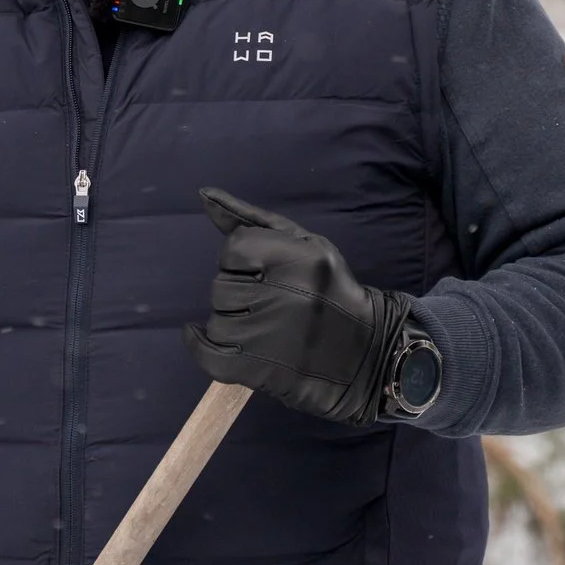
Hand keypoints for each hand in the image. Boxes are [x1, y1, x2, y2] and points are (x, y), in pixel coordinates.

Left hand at [183, 187, 411, 426]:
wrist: (364, 351)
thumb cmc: (329, 289)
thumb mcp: (303, 242)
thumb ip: (250, 220)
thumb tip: (203, 195)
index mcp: (300, 258)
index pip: (234, 248)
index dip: (239, 259)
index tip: (257, 271)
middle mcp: (287, 295)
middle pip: (221, 286)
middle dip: (236, 291)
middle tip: (263, 301)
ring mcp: (272, 337)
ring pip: (216, 321)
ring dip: (229, 322)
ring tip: (258, 325)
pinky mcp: (263, 370)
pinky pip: (210, 357)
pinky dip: (200, 346)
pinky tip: (203, 337)